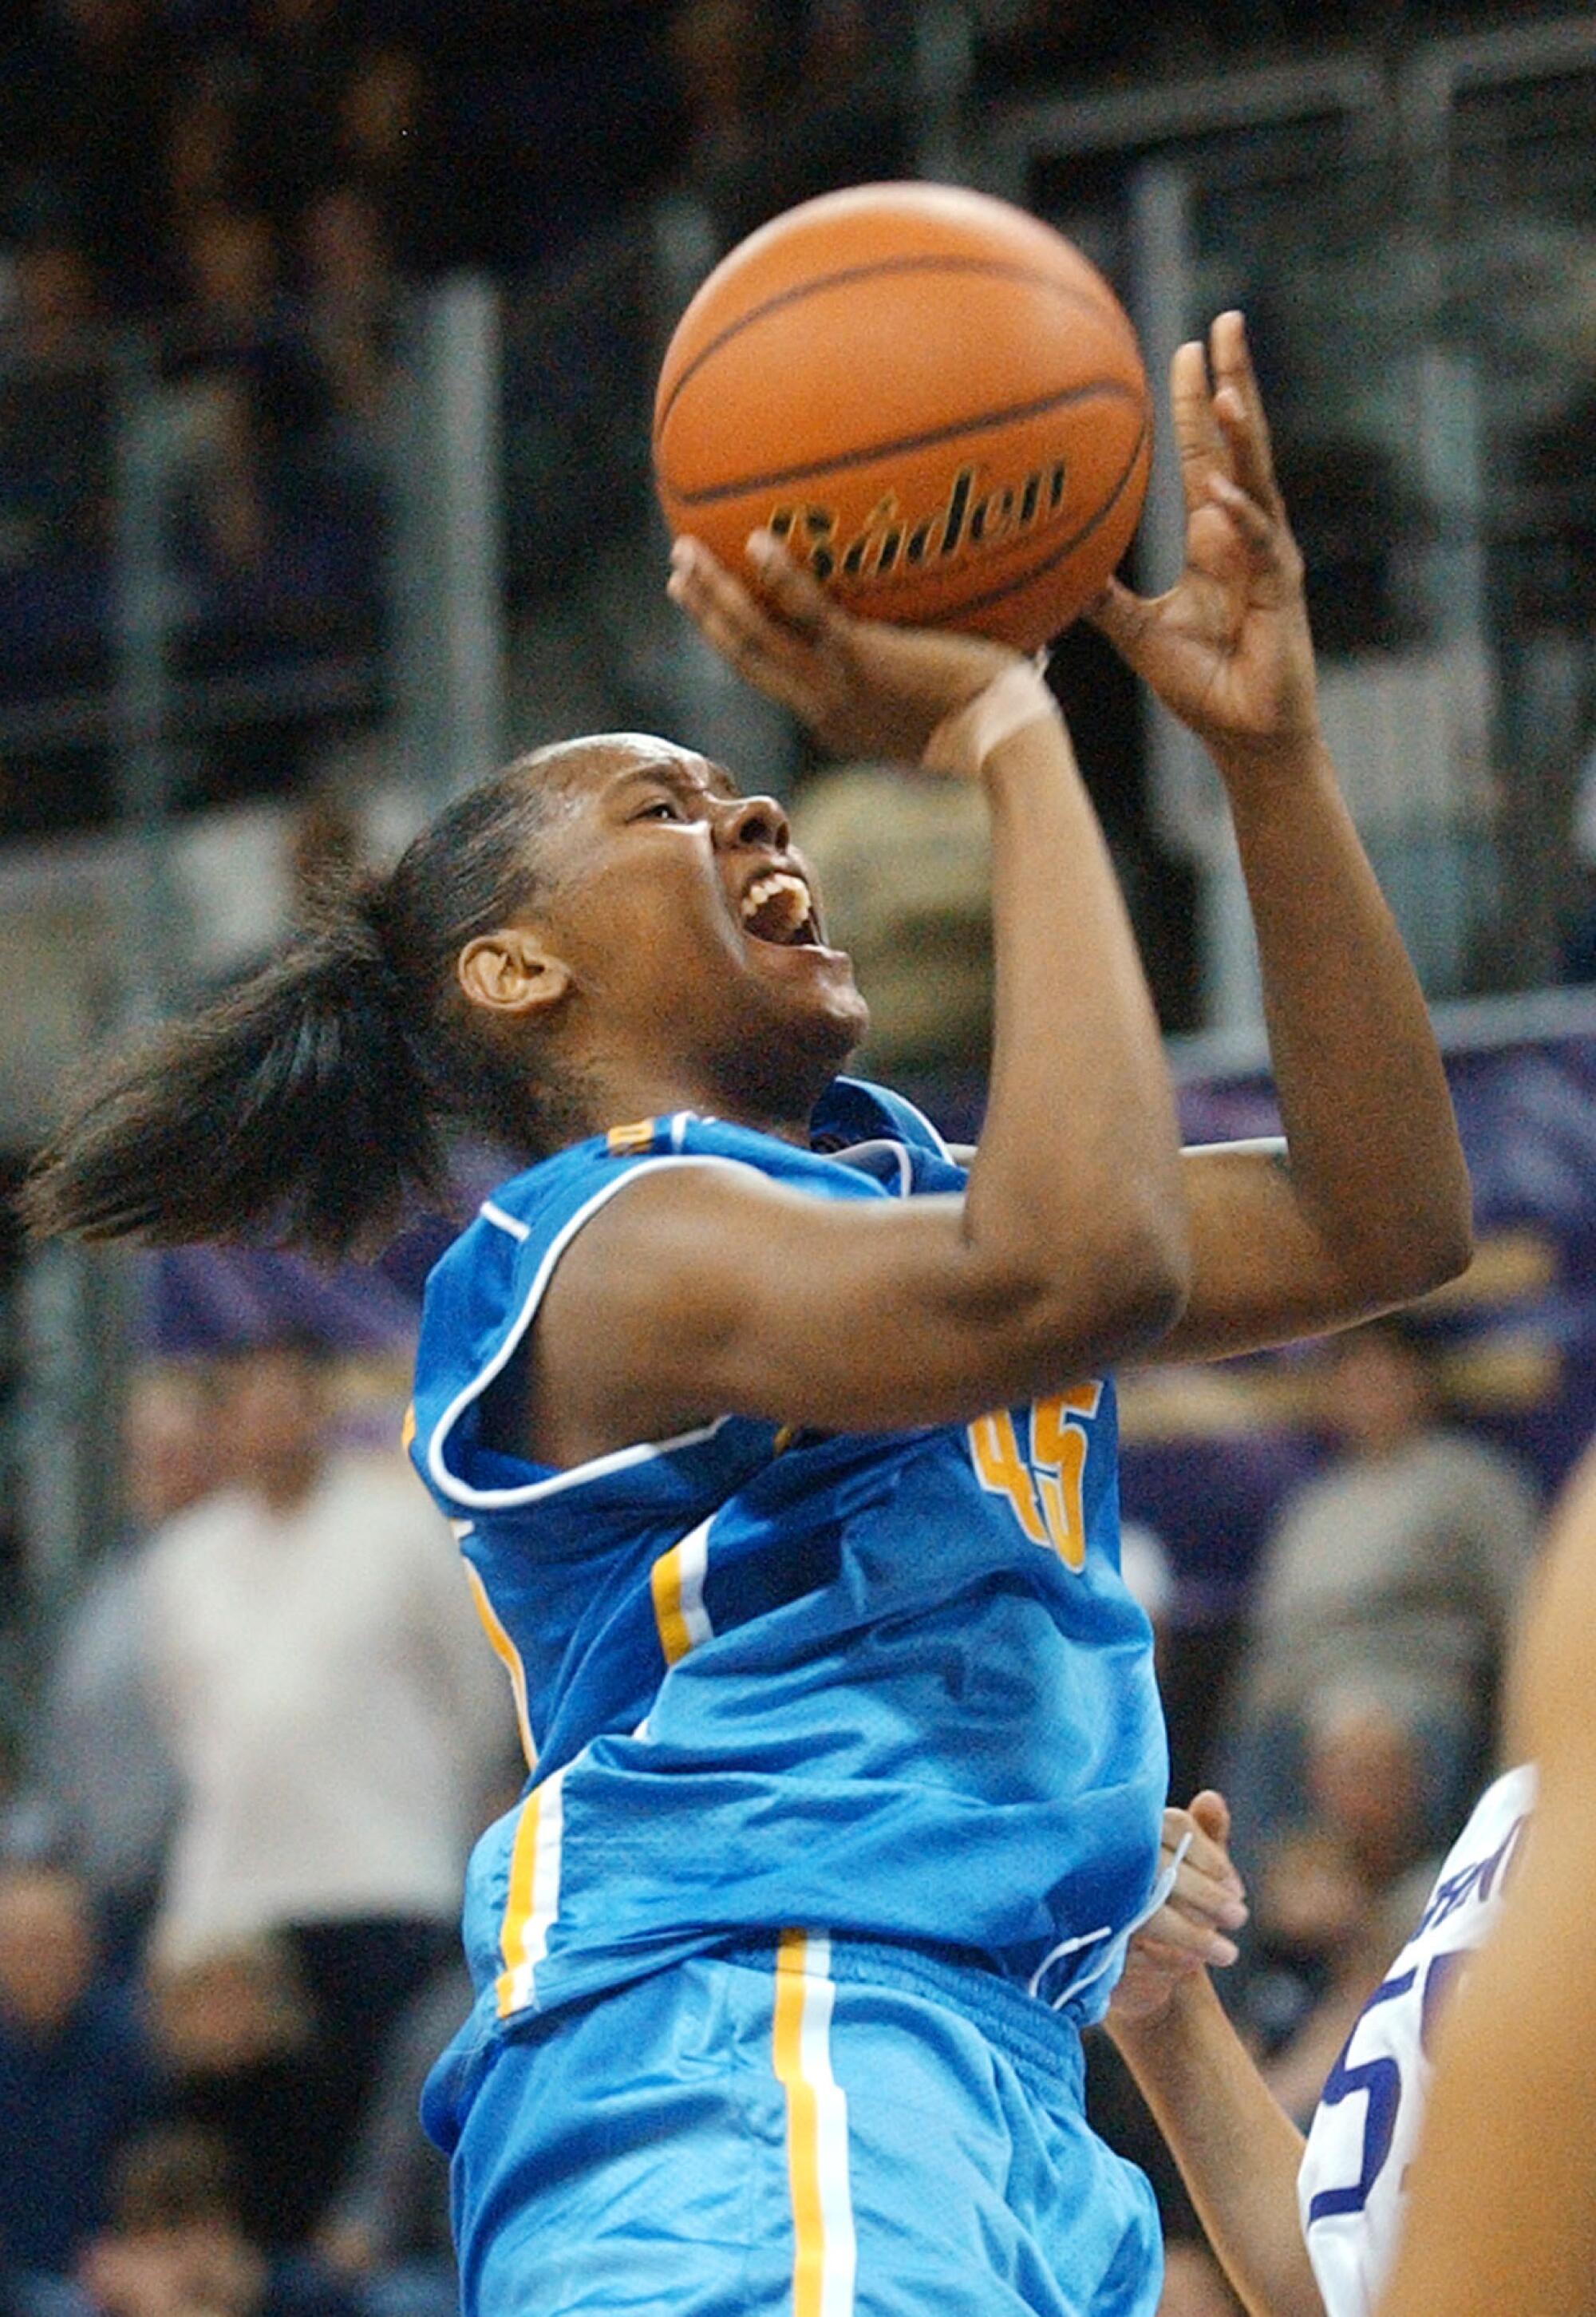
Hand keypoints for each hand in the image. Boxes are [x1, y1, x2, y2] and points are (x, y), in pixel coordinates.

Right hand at [667, 528, 1019, 761]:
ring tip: (684, 555)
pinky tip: (756, 540)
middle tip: (677, 575)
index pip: (777, 679)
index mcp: (837, 720)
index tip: (719, 610)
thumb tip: (969, 622)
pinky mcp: (858, 660)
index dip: (739, 642)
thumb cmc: (1001, 717)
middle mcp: (823, 709)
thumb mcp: (953, 700)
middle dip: (705, 616)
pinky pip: (804, 611)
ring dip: (713, 597)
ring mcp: (835, 687)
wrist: (1006, 738)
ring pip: (753, 640)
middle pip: (745, 658)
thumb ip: (941, 663)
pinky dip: (778, 577)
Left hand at [1089, 312, 1319, 771]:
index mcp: (1213, 534)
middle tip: (1226, 323)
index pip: (1204, 452)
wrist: (1243, 734)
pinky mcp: (1281, 591)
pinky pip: (1260, 545)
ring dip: (1241, 436)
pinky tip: (1222, 495)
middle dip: (1234, 381)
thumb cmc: (1199, 684)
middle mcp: (1245, 532)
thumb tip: (1052, 570)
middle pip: (1240, 442)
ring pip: (1256, 480)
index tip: (1185, 347)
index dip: (1196, 401)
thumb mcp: (1134, 633)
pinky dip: (1241, 519)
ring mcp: (1268, 556)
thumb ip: (1101, 598)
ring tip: (1226, 390)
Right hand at [1108, 1789, 1247, 2027]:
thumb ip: (1203, 1834)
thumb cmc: (1162, 1897)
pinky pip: (1131, 1948)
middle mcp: (1110, 1856)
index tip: (1236, 1887)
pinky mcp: (1091, 1940)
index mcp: (1134, 1829)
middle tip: (1239, 1918)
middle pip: (1162, 1866)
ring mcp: (1096, 1897)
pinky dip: (1165, 1958)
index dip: (1210, 1855)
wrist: (1130, 1958)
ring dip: (1193, 1934)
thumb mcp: (1188, 1866)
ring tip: (1227, 1953)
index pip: (1175, 1825)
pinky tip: (1190, 1963)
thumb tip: (1212, 1799)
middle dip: (1207, 1895)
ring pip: (1148, 1912)